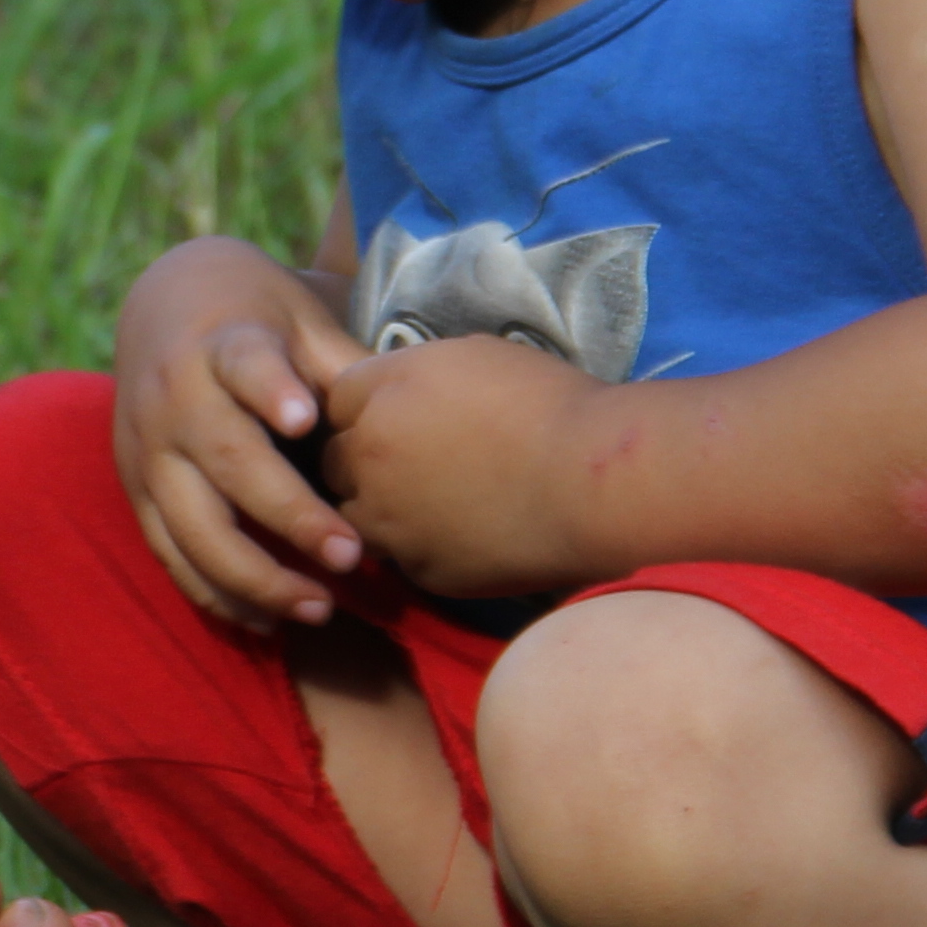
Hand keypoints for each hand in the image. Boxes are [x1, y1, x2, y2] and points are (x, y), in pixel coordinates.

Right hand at [109, 237, 367, 631]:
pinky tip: (267, 623)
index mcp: (221, 344)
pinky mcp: (136, 489)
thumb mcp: (301, 320)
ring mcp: (147, 449)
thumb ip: (344, 366)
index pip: (244, 363)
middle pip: (226, 461)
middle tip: (350, 556)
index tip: (307, 418)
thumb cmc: (257, 320)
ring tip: (319, 609)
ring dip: (253, 575)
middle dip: (288, 514)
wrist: (163, 306)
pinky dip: (214, 592)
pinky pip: (169, 552)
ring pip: (191, 523)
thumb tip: (412, 413)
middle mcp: (174, 398)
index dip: (271, 389)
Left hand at [317, 333, 595, 597]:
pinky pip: (404, 557)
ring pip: (356, 517)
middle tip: (404, 461)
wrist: (596, 480)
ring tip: (428, 502)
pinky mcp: (424, 570)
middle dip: (358, 460)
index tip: (387, 414)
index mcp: (380, 396)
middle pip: (331, 462)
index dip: (362, 408)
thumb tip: (403, 391)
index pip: (334, 401)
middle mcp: (368, 459)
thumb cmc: (549, 404)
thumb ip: (415, 373)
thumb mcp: (472, 356)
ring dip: (379, 509)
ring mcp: (391, 522)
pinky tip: (461, 533)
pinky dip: (422, 546)